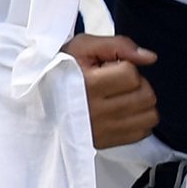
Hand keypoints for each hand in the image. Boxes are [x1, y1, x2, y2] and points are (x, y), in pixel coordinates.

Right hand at [64, 34, 160, 149]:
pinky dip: (138, 120)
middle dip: (136, 84)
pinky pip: (142, 132)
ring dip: (140, 103)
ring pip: (149, 115)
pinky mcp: (105, 142)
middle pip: (145, 95)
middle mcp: (94, 111)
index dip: (124, 66)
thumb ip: (117, 45)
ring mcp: (101, 130)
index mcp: (86, 85)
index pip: (130, 74)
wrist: (37, 100)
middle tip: (116, 82)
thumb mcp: (81, 47)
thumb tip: (149, 58)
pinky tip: (122, 112)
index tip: (107, 68)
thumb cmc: (58, 71)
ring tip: (120, 97)